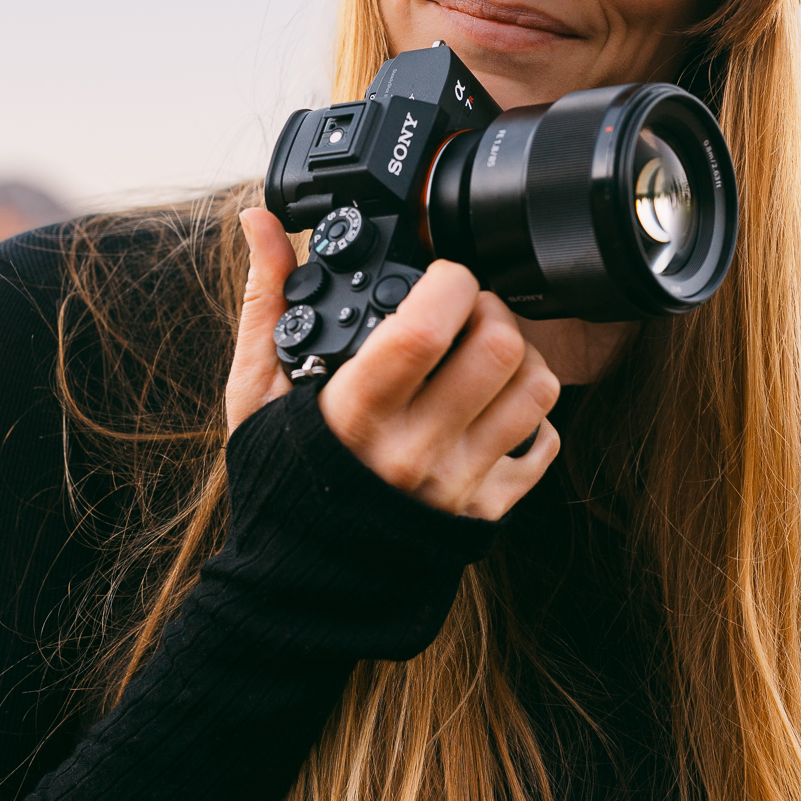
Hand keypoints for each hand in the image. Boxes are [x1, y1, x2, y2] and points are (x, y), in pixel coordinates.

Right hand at [228, 209, 559, 521]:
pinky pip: (544, 443)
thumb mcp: (256, 388)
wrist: (303, 581)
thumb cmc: (278, 475)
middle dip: (490, 308)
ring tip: (484, 354)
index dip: (447, 283)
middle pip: (498, 347)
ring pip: (535, 388)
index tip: (435, 277)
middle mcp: (414, 450)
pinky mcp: (486, 511)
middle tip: (466, 310)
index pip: (424, 329)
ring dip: (520, 355)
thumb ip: (268, 299)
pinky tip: (493, 406)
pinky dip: (531, 414)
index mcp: (353, 413)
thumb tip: (259, 219)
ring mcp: (457, 483)